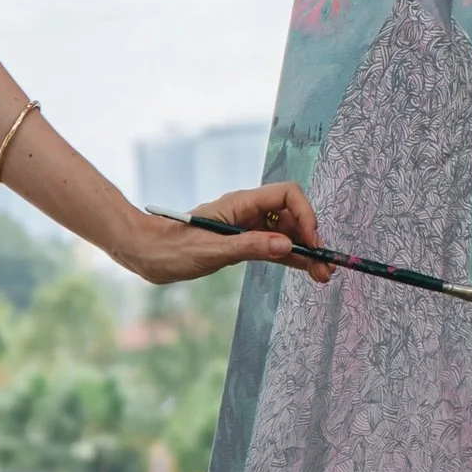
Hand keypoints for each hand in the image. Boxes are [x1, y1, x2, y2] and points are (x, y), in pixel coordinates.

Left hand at [121, 177, 332, 288]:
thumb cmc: (171, 249)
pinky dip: (290, 257)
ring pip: (285, 234)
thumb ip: (250, 247)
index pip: (286, 195)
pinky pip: (273, 247)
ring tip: (322, 275)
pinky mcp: (241, 244)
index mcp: (240, 203)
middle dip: (310, 238)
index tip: (311, 242)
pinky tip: (306, 270)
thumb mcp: (212, 251)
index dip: (305, 215)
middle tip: (325, 267)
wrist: (146, 255)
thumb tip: (287, 245)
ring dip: (304, 251)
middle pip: (291, 216)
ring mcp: (245, 227)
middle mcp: (247, 211)